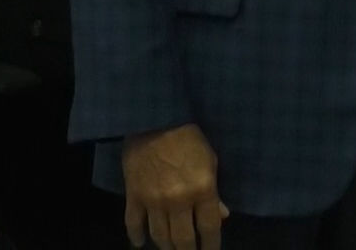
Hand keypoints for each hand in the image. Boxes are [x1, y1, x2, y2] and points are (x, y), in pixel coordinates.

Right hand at [121, 122, 229, 248]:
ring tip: (171, 249)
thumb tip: (222, 216)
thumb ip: (215, 192)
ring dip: (166, 247)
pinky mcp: (133, 196)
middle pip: (183, 240)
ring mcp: (153, 201)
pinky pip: (133, 223)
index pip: (210, 228)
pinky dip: (136, 237)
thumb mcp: (211, 161)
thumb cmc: (190, 137)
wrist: (155, 120)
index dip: (212, 246)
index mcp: (202, 191)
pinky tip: (139, 244)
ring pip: (160, 236)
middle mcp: (178, 201)